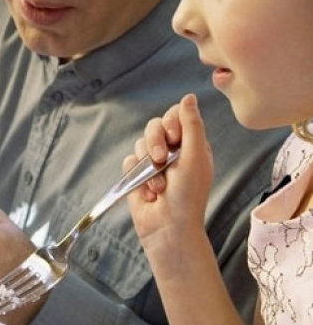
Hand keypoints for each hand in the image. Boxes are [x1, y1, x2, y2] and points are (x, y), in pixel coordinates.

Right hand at [125, 94, 212, 246]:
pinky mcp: (136, 175)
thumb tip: (189, 96)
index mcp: (191, 144)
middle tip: (161, 159)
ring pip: (139, 143)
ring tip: (158, 185)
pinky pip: (128, 162)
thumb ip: (191, 125)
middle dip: (154, 142)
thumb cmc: (188, 195)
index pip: (176, 115)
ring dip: (148, 166)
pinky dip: (137, 178)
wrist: (168, 228)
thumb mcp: (195, 156)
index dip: (171, 122)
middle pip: (154, 126)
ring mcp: (153, 163)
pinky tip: (149, 193)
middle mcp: (172, 151)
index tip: (173, 136)